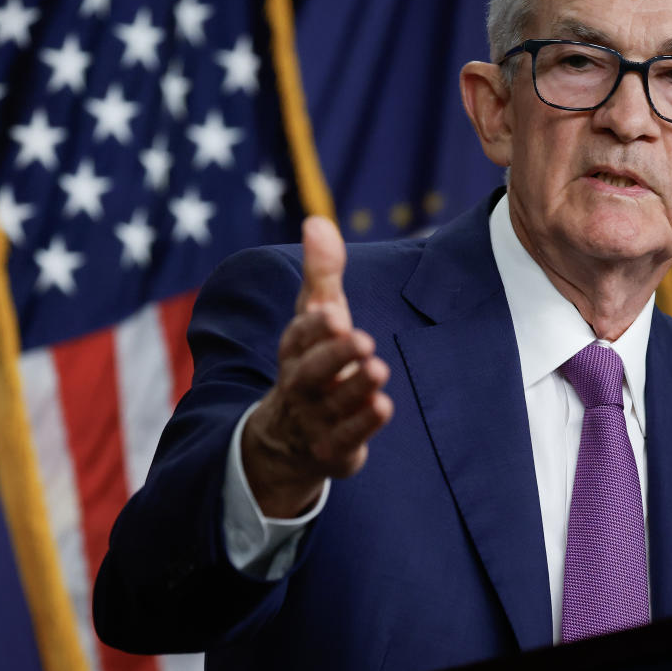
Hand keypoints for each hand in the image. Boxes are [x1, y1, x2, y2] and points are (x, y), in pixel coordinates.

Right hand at [242, 216, 392, 517]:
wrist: (289, 438)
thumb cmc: (314, 361)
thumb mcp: (316, 317)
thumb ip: (321, 272)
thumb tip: (316, 221)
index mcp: (295, 350)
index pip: (300, 334)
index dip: (315, 324)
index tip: (334, 311)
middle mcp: (300, 384)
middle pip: (310, 370)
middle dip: (333, 355)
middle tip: (361, 338)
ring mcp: (315, 418)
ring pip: (332, 404)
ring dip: (353, 387)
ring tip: (377, 369)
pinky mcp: (333, 449)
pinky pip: (345, 439)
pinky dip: (362, 425)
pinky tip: (382, 406)